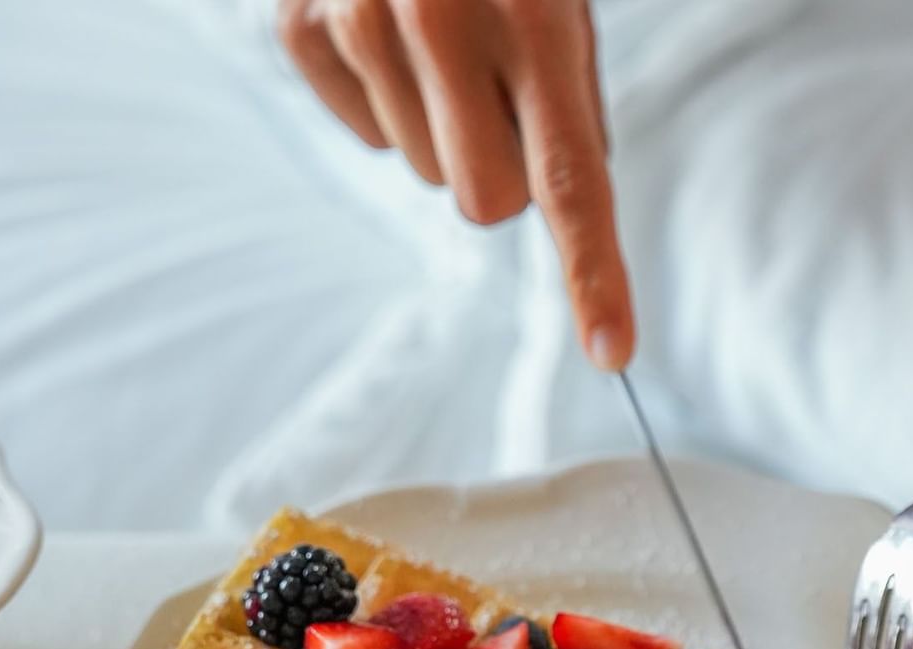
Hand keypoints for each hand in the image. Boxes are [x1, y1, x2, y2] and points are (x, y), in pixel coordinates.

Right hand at [277, 0, 633, 369]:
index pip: (572, 181)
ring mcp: (359, 21)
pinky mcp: (300, 25)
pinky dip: (380, 102)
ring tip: (438, 38)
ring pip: (420, 171)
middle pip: (483, 202)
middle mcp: (441, 21)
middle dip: (499, 167)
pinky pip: (358, 133)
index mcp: (538, 15)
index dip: (594, 274)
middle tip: (495, 90)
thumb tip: (561, 204)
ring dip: (439, 124)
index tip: (612, 351)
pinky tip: (386, 35)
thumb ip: (568, 100)